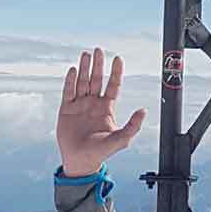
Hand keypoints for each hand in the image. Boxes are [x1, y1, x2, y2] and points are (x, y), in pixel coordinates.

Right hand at [57, 48, 145, 176]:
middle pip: (97, 79)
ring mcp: (79, 105)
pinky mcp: (66, 109)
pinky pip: (68, 92)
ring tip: (86, 55)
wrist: (80, 161)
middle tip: (99, 50)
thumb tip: (144, 111)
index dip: (115, 72)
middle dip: (98, 65)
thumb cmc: (100, 153)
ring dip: (84, 68)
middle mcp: (93, 103)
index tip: (118, 59)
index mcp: (107, 108)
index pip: (113, 86)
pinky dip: (70, 81)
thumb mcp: (120, 139)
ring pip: (83, 82)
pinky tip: (73, 70)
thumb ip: (132, 126)